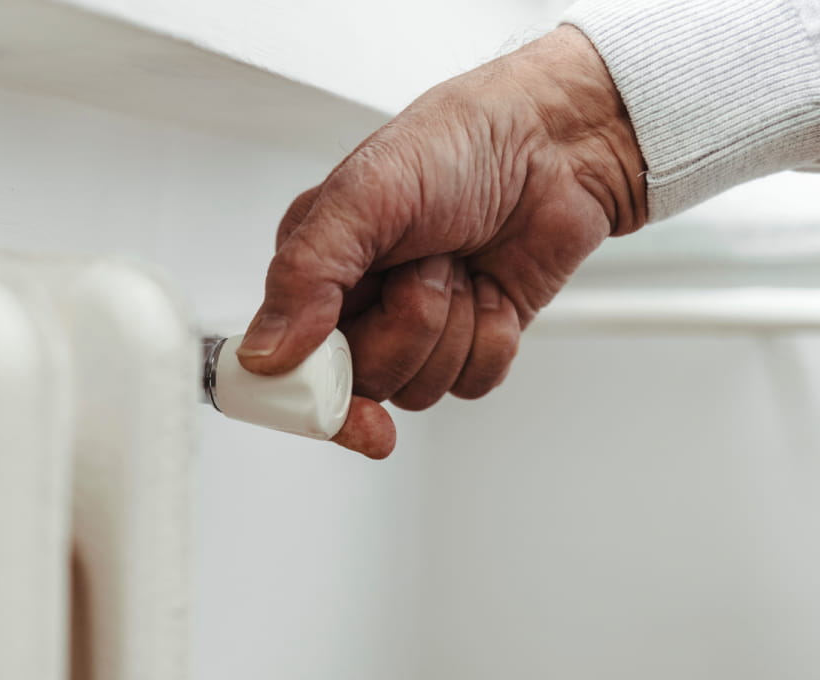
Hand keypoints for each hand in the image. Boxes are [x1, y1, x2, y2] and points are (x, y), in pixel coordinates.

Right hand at [238, 26, 646, 458]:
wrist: (556, 144)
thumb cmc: (458, 145)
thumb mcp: (364, 194)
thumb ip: (304, 274)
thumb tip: (264, 351)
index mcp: (313, 270)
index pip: (285, 366)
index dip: (312, 393)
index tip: (339, 395)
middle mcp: (358, 305)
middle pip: (360, 384)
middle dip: (405, 330)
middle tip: (422, 269)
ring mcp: (415, 327)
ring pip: (419, 389)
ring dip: (452, 327)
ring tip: (459, 264)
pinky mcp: (469, 340)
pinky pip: (471, 384)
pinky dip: (491, 338)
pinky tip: (491, 287)